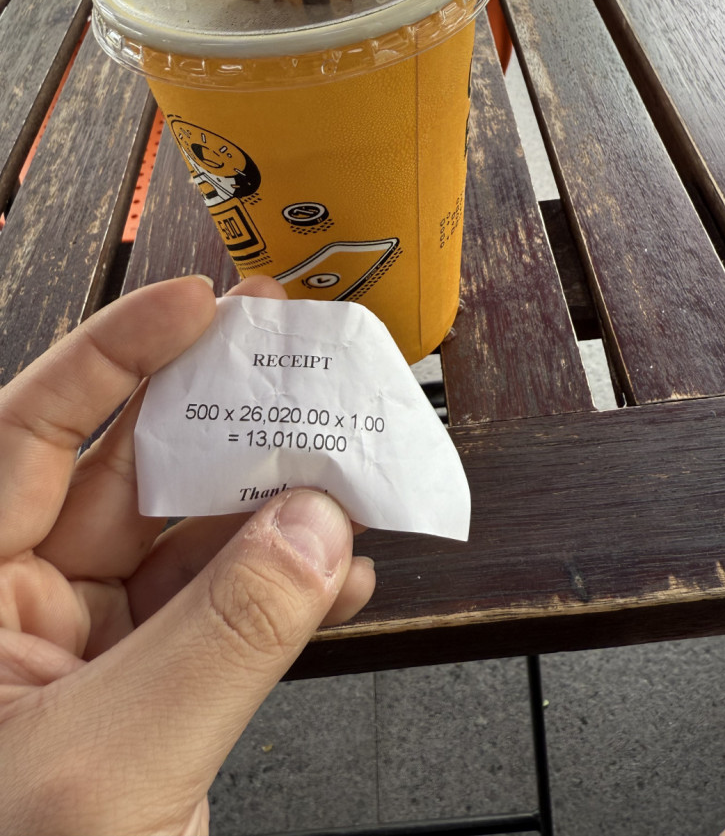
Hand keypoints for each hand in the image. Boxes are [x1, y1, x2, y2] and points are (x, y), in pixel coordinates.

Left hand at [0, 274, 374, 835]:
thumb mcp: (115, 767)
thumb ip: (226, 636)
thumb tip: (317, 528)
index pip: (33, 432)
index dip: (116, 353)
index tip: (199, 303)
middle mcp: (18, 607)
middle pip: (131, 474)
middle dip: (221, 420)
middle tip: (293, 361)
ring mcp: (88, 653)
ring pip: (193, 543)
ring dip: (276, 509)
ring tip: (347, 467)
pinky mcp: (148, 696)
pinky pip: (225, 614)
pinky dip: (288, 592)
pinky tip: (343, 575)